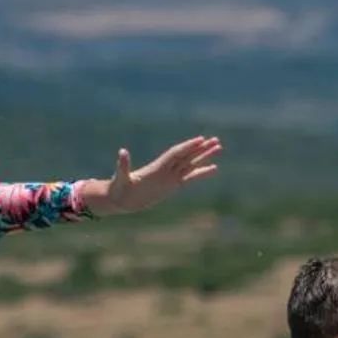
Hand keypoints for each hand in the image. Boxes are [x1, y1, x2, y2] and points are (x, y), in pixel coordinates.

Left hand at [80, 136, 222, 214]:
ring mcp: (169, 177)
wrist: (119, 198)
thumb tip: (122, 151)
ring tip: (218, 148)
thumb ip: (123, 165)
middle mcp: (165, 170)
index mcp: (156, 168)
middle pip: (186, 156)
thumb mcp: (120, 178)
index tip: (201, 139)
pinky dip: (201, 173)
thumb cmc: (118, 189)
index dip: (188, 147)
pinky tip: (213, 168)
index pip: (175, 154)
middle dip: (201, 149)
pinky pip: (189, 178)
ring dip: (204, 156)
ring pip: (191, 164)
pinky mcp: (171, 186)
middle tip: (216, 140)